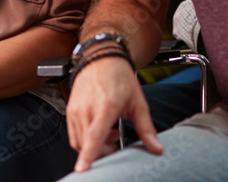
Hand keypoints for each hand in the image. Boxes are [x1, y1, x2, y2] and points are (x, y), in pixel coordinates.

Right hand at [66, 56, 162, 172]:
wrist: (101, 58)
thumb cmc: (120, 78)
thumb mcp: (138, 103)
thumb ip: (146, 129)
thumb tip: (157, 148)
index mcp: (105, 107)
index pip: (94, 137)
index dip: (88, 155)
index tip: (83, 169)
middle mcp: (87, 109)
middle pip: (87, 145)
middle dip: (101, 153)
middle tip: (115, 143)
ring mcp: (76, 109)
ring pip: (78, 141)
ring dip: (93, 146)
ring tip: (108, 133)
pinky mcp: (70, 109)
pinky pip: (73, 133)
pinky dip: (85, 138)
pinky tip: (98, 128)